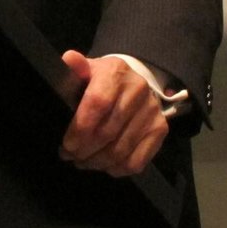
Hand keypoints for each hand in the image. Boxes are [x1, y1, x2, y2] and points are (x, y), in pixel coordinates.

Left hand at [59, 50, 167, 176]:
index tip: (66, 145)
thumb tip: (69, 59)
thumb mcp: (87, 69)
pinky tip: (103, 166)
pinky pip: (137, 160)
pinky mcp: (160, 129)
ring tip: (82, 162)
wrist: (134, 81)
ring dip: (98, 162)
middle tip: (69, 156)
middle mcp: (137, 90)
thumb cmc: (102, 78)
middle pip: (108, 131)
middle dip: (84, 150)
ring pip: (121, 150)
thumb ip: (75, 67)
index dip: (80, 128)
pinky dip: (117, 169)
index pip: (97, 103)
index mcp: (115, 72)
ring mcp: (152, 111)